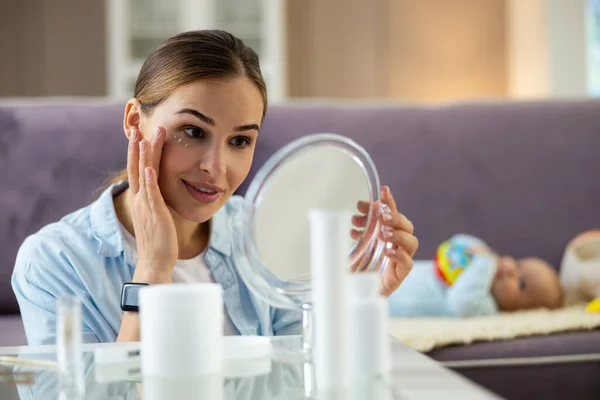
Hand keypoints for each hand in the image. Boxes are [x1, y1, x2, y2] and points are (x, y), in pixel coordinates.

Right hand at [127, 126, 177, 282]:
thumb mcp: (159, 215)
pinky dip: (148, 179)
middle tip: (137, 126)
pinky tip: (148, 166)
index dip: (139, 151)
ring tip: (143, 137)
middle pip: (136, 166)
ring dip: (142, 156)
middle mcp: (141, 199)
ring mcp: (146, 205)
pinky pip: (150, 193)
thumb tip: (165, 192)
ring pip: (142, 175)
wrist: (155, 262)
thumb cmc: (160, 240)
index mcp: (142, 198)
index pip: (139, 169)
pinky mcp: (154, 213)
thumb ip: (160, 201)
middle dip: (137, 146)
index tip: (141, 133)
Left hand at [351, 186, 417, 296]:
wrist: (354, 294)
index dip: (389, 202)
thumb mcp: (353, 244)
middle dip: (394, 217)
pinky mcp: (400, 275)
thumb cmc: (355, 268)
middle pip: (406, 225)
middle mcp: (396, 244)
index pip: (392, 214)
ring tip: (382, 233)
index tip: (383, 189)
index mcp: (386, 234)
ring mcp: (400, 259)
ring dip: (398, 233)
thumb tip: (357, 214)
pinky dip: (398, 254)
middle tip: (379, 215)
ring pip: (411, 241)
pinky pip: (407, 263)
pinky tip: (387, 251)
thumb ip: (358, 230)